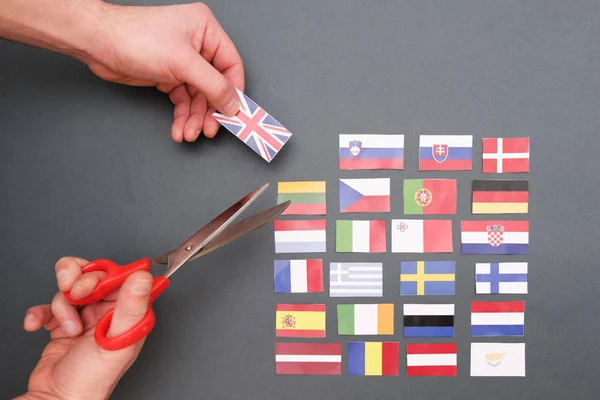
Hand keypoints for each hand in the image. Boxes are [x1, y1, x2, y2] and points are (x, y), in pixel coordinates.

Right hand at [18, 257, 153, 399]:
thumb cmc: (93, 378)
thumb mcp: (117, 340)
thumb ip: (131, 307)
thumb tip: (143, 277)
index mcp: (130, 314)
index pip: (121, 277)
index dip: (105, 274)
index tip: (93, 283)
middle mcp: (109, 313)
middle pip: (94, 277)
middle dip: (79, 283)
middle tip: (75, 296)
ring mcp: (86, 318)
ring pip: (71, 289)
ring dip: (61, 305)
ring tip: (66, 327)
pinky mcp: (62, 325)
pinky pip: (49, 306)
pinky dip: (40, 313)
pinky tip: (37, 324)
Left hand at [84, 2, 244, 141]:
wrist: (97, 43)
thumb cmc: (134, 37)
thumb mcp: (183, 62)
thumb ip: (213, 85)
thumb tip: (233, 104)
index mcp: (206, 30)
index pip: (232, 66)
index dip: (233, 93)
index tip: (234, 116)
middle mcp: (197, 45)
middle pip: (215, 86)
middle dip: (210, 111)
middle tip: (209, 130)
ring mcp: (183, 61)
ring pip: (198, 97)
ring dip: (194, 118)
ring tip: (189, 133)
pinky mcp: (168, 75)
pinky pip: (183, 100)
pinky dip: (182, 116)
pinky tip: (179, 128)